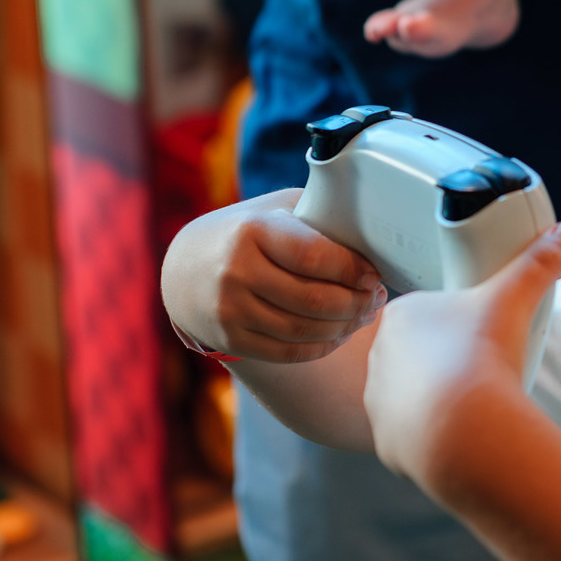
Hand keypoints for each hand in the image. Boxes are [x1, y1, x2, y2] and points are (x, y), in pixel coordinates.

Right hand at [161, 189, 386, 363]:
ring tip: (364, 314)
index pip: (314, 256)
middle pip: (314, 300)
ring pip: (303, 329)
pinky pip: (287, 351)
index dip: (352, 270)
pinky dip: (321, 346)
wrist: (183, 269)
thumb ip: (315, 215)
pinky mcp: (229, 339)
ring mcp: (230, 310)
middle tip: (377, 298)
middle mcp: (237, 271)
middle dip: (356, 302)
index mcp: (252, 230)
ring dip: (344, 327)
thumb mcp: (273, 209)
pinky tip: (338, 333)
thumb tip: (372, 233)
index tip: (374, 274)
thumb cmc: (245, 232)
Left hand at [364, 220, 560, 489]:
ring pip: (408, 394)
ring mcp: (379, 401)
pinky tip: (458, 434)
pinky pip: (407, 434)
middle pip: (414, 353)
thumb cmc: (480, 360)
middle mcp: (379, 357)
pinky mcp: (386, 441)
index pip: (423, 312)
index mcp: (401, 316)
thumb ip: (538, 264)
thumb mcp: (514, 299)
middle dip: (443, 360)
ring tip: (472, 404)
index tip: (477, 333)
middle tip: (480, 368)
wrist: (466, 433)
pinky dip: (430, 435)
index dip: (452, 321)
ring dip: (434, 398)